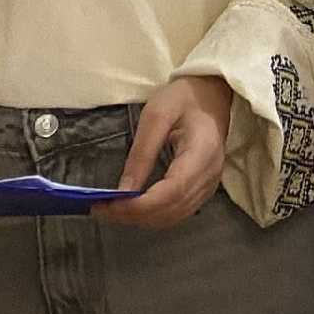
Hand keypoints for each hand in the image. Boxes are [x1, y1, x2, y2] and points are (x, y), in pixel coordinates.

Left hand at [97, 75, 232, 227]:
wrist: (212, 94)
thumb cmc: (185, 98)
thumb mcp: (156, 114)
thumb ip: (141, 153)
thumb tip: (123, 191)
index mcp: (202, 152)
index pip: (171, 192)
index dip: (140, 206)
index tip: (110, 205)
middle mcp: (210, 174)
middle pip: (172, 210)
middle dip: (134, 216)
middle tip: (101, 209)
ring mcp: (210, 183)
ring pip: (175, 216)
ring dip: (142, 219)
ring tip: (112, 209)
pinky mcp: (204, 188)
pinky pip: (179, 212)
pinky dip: (154, 215)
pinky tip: (134, 208)